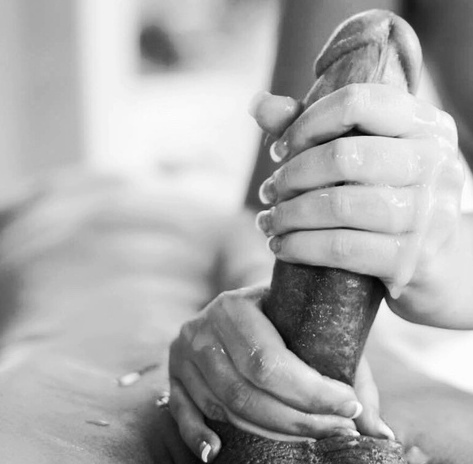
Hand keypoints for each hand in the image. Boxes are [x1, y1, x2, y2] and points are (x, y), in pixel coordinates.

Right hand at [168, 286, 392, 461]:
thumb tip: (382, 435)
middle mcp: (203, 328)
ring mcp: (183, 354)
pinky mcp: (174, 375)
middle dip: (297, 419)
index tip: (350, 407)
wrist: (241, 304)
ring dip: (268, 431)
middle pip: (245, 390)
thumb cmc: (283, 316)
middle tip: (338, 428)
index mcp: (235, 306)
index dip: (311, 392)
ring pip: (223, 407)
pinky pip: (181, 413)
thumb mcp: (311, 326)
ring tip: (310, 435)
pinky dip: (199, 436)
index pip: (269, 361)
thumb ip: (349, 374)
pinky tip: (218, 452)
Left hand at [250, 85, 462, 324]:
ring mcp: (429, 214)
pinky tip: (281, 247)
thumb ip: (314, 127)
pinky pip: (341, 248)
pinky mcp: (411, 259)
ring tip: (270, 220)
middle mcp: (435, 163)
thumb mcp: (368, 156)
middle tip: (270, 190)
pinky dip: (300, 247)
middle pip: (343, 156)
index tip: (280, 149)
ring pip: (338, 205)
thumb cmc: (391, 198)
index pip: (358, 102)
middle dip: (291, 175)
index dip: (307, 123)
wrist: (438, 261)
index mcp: (426, 125)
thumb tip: (259, 105)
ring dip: (289, 215)